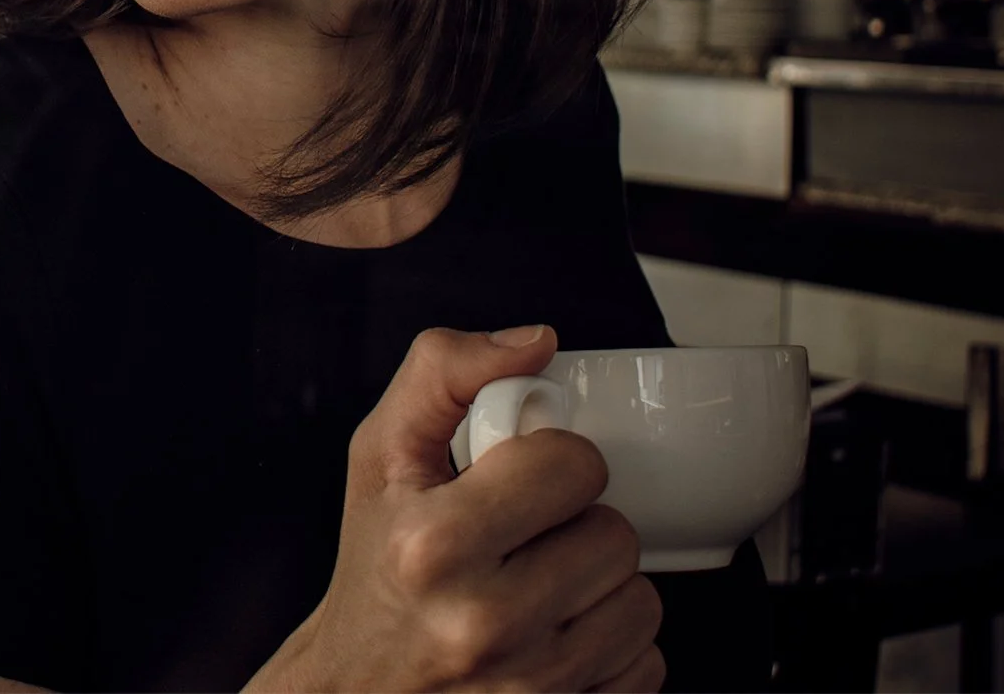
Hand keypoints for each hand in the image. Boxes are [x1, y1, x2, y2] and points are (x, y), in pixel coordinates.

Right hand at [246, 326, 664, 692]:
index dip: (550, 461)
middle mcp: (483, 622)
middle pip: (616, 535)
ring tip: (540, 588)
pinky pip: (645, 665)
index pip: (573, 465)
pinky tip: (554, 638)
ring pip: (641, 602)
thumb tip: (536, 344)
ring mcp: (530, 686)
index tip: (515, 481)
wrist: (358, 690)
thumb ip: (443, 373)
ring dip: (600, 588)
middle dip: (575, 527)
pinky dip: (609, 648)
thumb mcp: (379, 456)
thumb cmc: (376, 571)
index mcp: (436, 544)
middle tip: (523, 540)